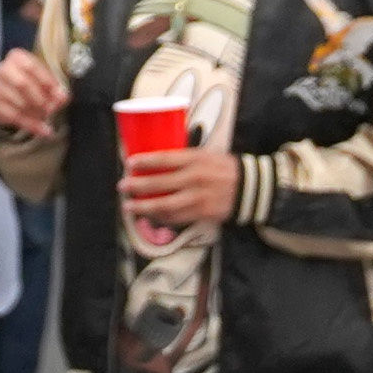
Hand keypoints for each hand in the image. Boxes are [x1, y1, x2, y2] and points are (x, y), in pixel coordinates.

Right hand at [0, 48, 68, 141]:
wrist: (5, 91)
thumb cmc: (29, 81)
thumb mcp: (42, 79)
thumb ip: (54, 87)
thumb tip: (62, 97)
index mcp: (17, 58)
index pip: (32, 67)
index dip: (47, 81)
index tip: (60, 95)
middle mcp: (3, 70)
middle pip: (22, 84)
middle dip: (40, 99)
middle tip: (52, 109)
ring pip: (18, 103)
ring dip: (37, 113)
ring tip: (47, 117)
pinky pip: (14, 117)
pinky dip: (31, 125)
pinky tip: (44, 130)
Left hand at [120, 134, 240, 228]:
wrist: (250, 189)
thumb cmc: (225, 168)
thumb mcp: (207, 155)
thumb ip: (186, 157)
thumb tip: (160, 157)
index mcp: (196, 159)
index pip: (165, 158)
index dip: (145, 161)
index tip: (129, 163)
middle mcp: (195, 178)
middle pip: (160, 183)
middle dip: (138, 186)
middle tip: (122, 186)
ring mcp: (198, 198)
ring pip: (165, 205)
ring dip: (144, 207)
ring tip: (129, 206)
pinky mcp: (201, 213)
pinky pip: (176, 217)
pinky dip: (161, 218)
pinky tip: (149, 216)